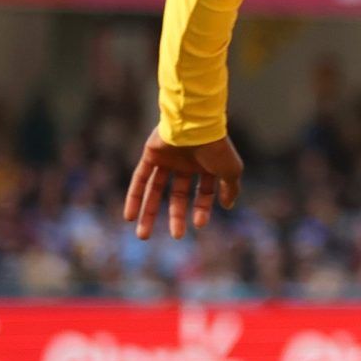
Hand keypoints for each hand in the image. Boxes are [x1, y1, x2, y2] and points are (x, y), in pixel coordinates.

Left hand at [125, 132, 243, 238]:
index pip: (203, 192)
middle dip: (176, 216)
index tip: (200, 224)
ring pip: (155, 190)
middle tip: (176, 236)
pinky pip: (140, 179)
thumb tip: (228, 205)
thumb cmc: (217, 148)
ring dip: (149, 212)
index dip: (201, 209)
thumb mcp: (231, 171)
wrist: (197, 124)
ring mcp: (167, 159)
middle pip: (177, 195)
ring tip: (143, 235)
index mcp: (206, 166)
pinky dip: (134, 197)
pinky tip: (129, 216)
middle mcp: (185, 163)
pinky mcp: (151, 155)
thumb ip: (230, 188)